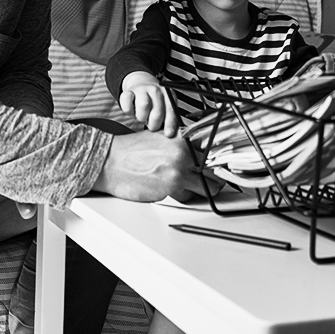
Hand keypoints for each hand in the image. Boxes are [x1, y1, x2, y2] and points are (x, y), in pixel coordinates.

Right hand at [91, 130, 218, 202]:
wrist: (110, 162)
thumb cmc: (132, 150)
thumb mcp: (160, 137)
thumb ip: (181, 142)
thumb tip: (200, 147)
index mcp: (182, 139)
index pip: (213, 149)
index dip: (219, 159)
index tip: (224, 164)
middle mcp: (183, 154)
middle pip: (214, 170)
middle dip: (213, 177)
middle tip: (211, 179)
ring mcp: (177, 172)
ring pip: (207, 187)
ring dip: (201, 189)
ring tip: (192, 186)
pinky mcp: (170, 188)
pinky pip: (187, 196)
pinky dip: (183, 195)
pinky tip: (172, 189)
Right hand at [118, 72, 180, 137]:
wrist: (141, 81)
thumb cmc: (155, 99)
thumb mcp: (165, 105)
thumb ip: (169, 118)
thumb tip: (171, 133)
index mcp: (167, 94)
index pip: (171, 110)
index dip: (170, 124)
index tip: (168, 134)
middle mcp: (155, 90)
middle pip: (157, 112)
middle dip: (154, 125)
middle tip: (152, 126)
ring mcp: (142, 90)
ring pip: (143, 106)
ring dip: (142, 117)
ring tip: (142, 118)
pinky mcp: (128, 91)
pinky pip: (127, 103)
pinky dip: (129, 111)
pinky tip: (132, 111)